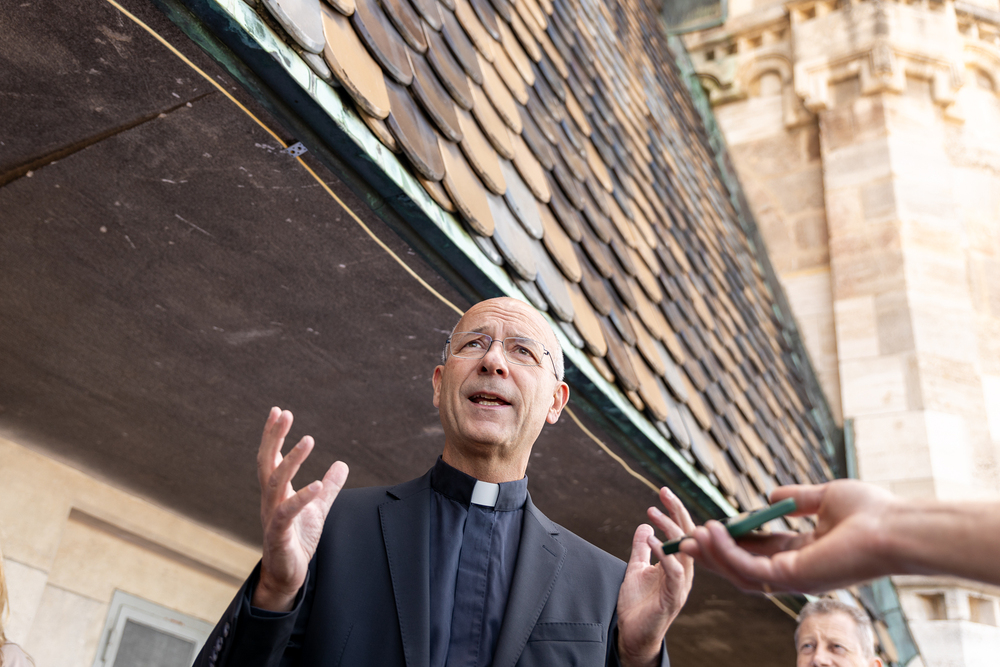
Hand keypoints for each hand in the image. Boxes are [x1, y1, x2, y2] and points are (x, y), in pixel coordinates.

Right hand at [253, 407, 348, 610]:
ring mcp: (272, 516)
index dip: (273, 435)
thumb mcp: (319, 509)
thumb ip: (330, 487)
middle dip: (274, 437)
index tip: (278, 411)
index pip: (271, 457)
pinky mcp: (279, 534)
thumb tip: (342, 464)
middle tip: (283, 413)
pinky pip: (287, 512)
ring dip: (292, 460)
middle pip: (267, 462)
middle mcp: (270, 500)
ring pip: (276, 482)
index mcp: (277, 492)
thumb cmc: (298, 540)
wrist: (288, 574)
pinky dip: (301, 497)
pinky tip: (316, 484)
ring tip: (308, 439)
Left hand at [616, 487, 694, 666]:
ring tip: (654, 513)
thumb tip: (645, 527)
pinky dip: (665, 555)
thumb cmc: (638, 605)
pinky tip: (653, 541)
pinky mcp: (674, 597)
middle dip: (677, 512)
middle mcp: (685, 572)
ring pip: (685, 551)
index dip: (675, 511)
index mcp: (679, 563)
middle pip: (689, 536)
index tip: (663, 492)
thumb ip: (641, 550)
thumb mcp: (636, 569)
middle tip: (663, 493)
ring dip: (670, 530)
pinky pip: (675, 572)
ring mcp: (681, 585)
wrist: (634, 635)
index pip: (683, 532)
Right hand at [679, 480, 895, 593]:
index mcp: (805, 553)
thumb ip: (797, 498)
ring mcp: (793, 577)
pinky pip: (747, 567)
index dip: (731, 541)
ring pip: (740, 573)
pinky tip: (712, 531)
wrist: (895, 527)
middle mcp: (797, 570)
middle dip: (713, 555)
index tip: (708, 526)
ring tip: (690, 537)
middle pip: (744, 567)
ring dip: (713, 556)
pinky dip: (725, 552)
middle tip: (685, 541)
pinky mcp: (791, 576)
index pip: (759, 551)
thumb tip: (771, 493)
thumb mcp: (826, 497)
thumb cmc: (872, 513)